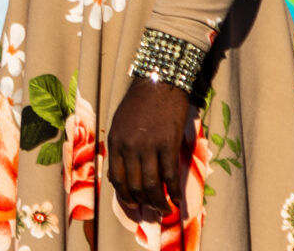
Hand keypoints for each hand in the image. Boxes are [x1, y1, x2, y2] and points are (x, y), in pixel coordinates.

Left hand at [106, 76, 192, 219]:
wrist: (159, 82)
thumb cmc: (139, 102)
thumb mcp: (119, 123)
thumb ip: (120, 147)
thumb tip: (124, 173)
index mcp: (114, 141)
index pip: (115, 178)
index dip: (124, 196)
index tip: (133, 205)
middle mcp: (128, 146)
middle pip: (134, 186)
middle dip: (142, 204)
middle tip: (151, 211)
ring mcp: (148, 146)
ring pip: (152, 185)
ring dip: (159, 202)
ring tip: (166, 210)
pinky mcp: (168, 144)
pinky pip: (170, 175)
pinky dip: (175, 191)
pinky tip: (179, 198)